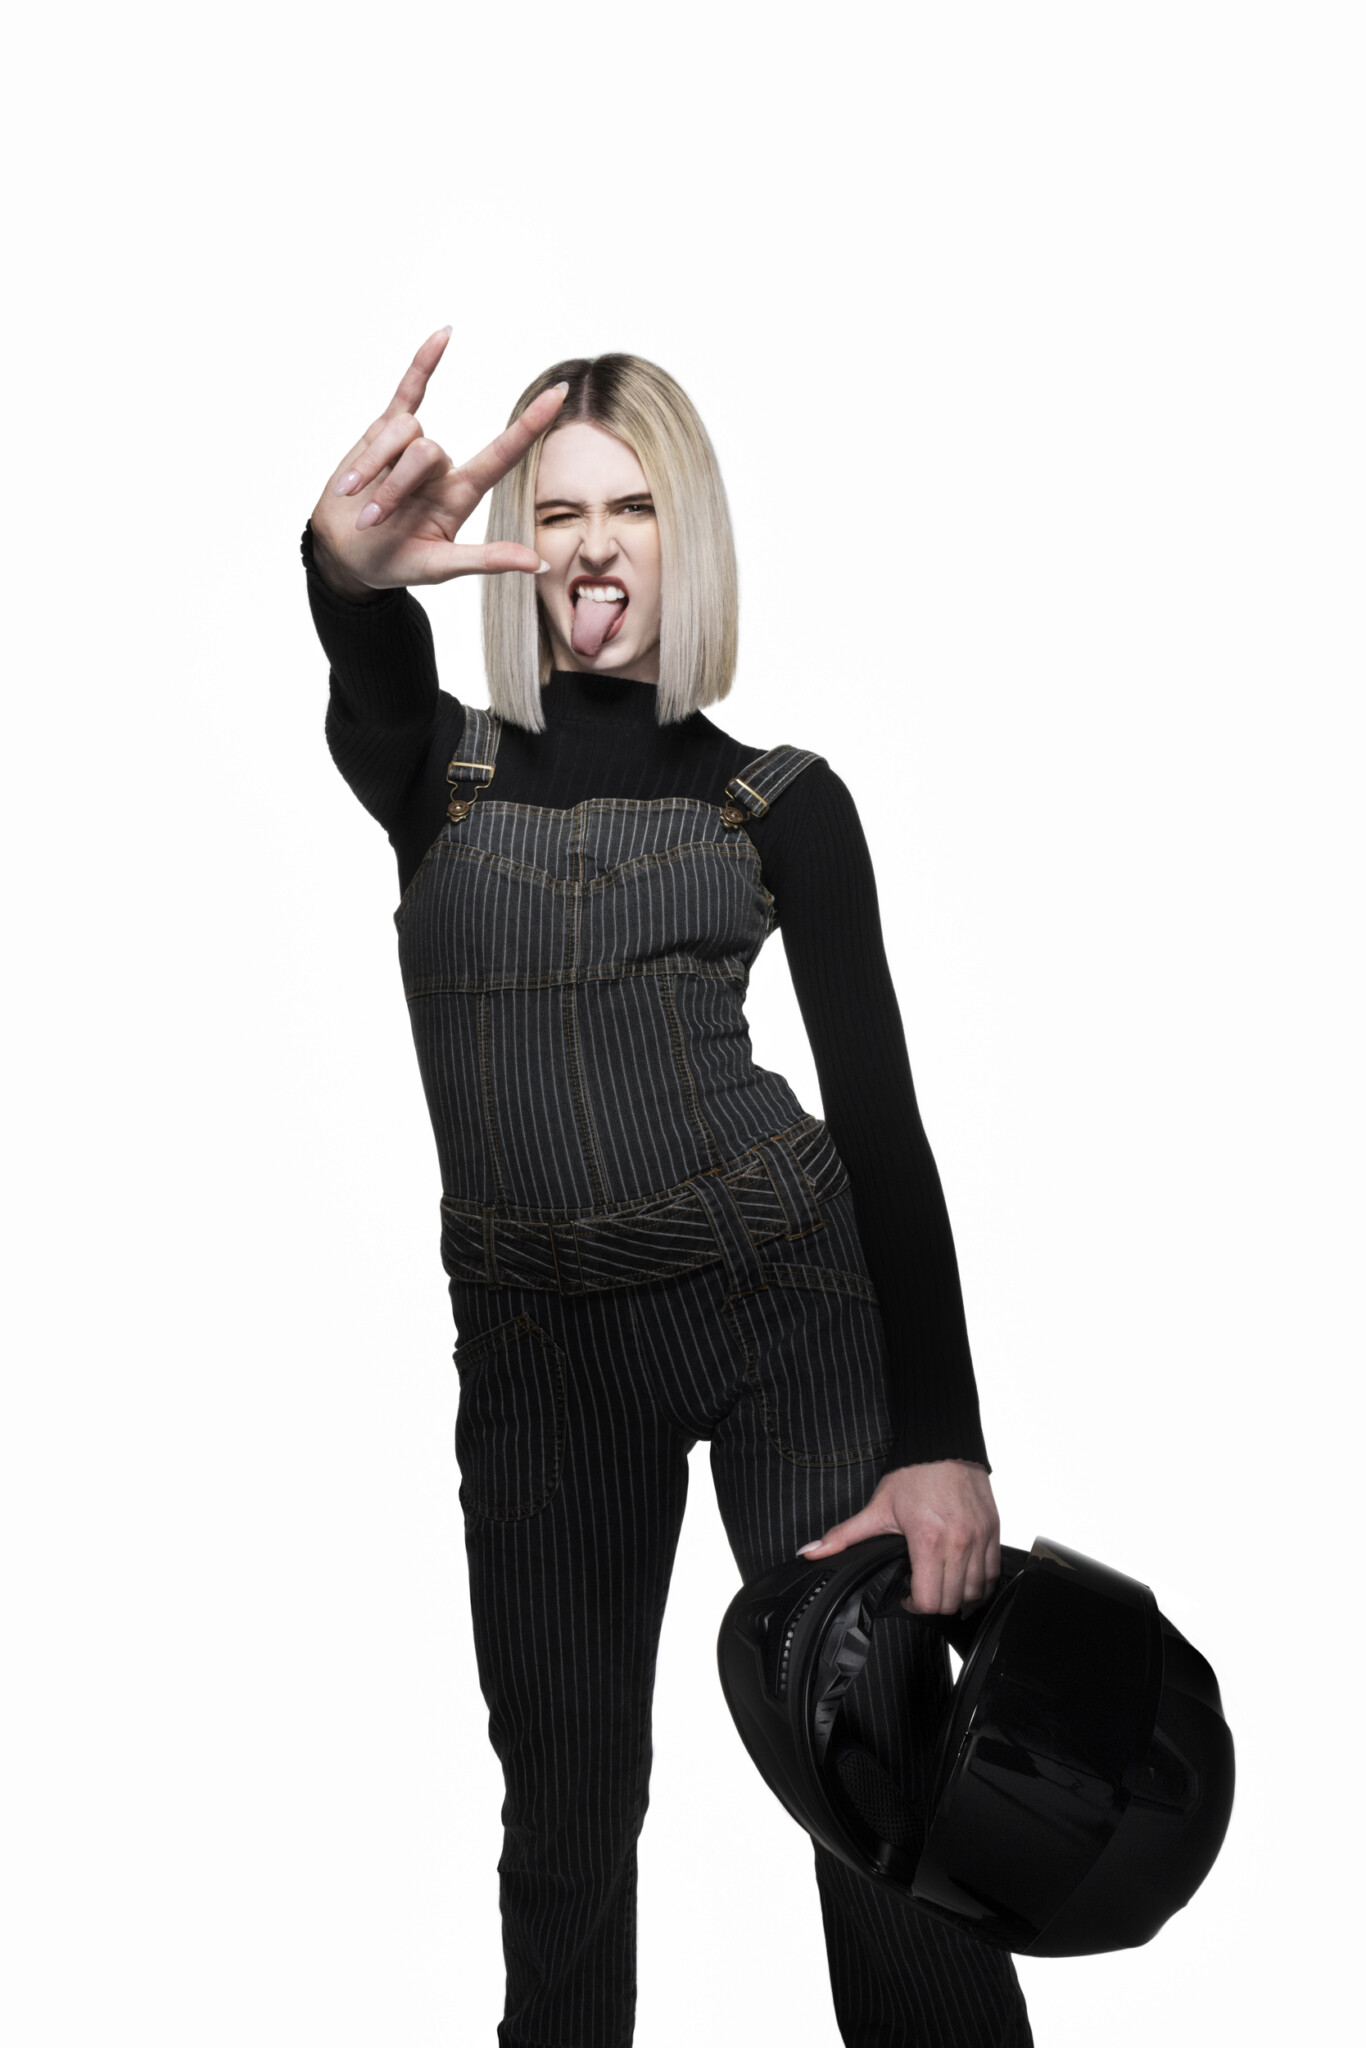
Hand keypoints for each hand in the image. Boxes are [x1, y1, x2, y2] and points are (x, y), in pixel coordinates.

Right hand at [308, 325, 567, 596]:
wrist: (343, 550)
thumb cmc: (392, 562)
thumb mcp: (438, 567)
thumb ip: (484, 561)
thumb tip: (537, 565)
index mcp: (462, 494)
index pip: (503, 454)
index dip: (529, 426)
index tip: (560, 394)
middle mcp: (443, 466)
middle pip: (427, 450)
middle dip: (396, 485)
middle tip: (374, 521)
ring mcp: (413, 444)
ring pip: (403, 430)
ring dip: (373, 464)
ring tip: (356, 496)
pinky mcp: (384, 429)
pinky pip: (409, 390)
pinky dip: (424, 362)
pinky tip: (444, 334)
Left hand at [795, 1459, 1000, 1616]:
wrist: (943, 1444)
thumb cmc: (914, 1474)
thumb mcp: (877, 1506)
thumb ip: (844, 1535)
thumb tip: (811, 1552)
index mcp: (928, 1541)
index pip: (929, 1600)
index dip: (914, 1607)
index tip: (907, 1598)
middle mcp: (959, 1543)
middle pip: (953, 1602)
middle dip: (935, 1606)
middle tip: (922, 1594)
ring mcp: (980, 1538)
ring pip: (977, 1592)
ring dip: (959, 1598)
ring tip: (943, 1589)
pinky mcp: (993, 1532)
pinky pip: (994, 1573)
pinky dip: (982, 1585)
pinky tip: (966, 1581)